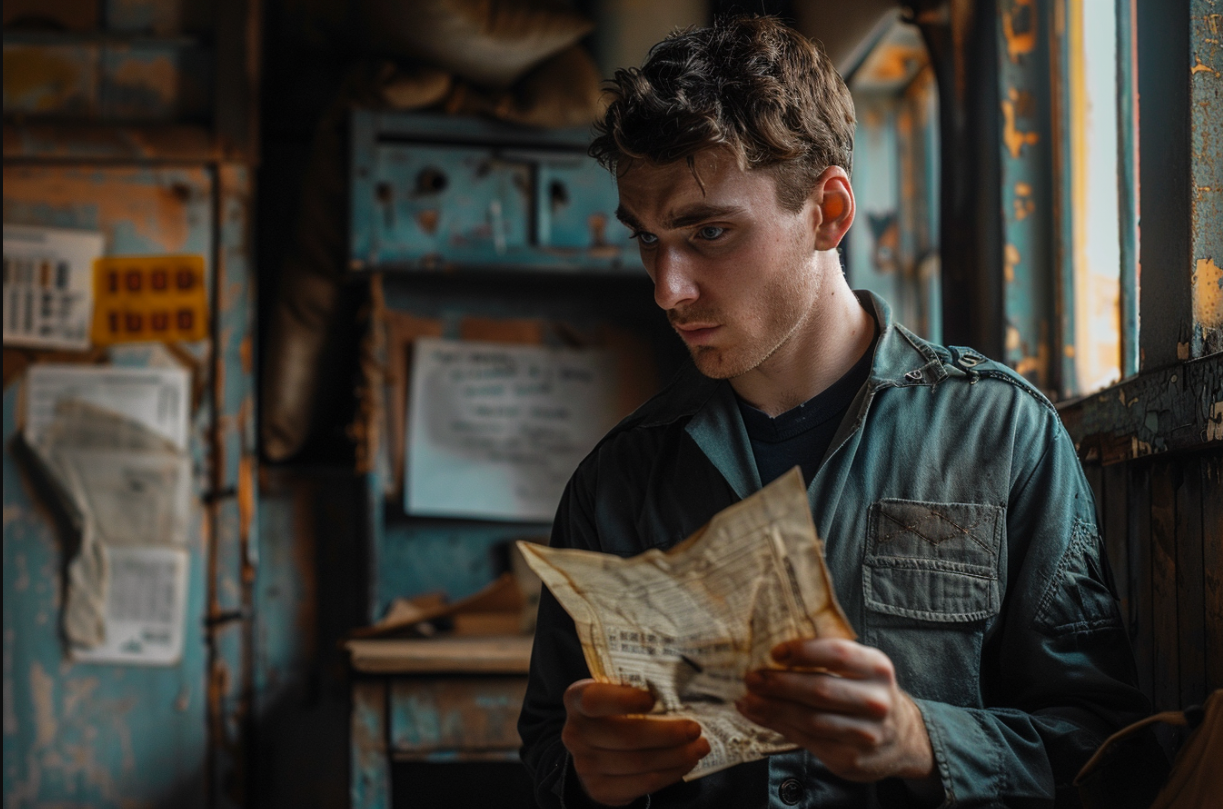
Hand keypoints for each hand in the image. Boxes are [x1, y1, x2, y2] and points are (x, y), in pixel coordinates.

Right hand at [562, 679, 710, 805]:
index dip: (623, 700)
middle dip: (667, 734)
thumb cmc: (613, 711)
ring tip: (699, 747)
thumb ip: (634, 688)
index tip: (653, 698)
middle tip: (695, 729)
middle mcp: (575, 733)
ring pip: (638, 763)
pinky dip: (670, 773)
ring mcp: (585, 765)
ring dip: (675, 756)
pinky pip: (642, 784)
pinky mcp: (600, 789)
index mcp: (577, 700)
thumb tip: (682, 688)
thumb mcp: (613, 692)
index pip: (595, 700)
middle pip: (626, 736)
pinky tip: (686, 763)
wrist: (592, 749)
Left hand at [735, 638, 934, 782]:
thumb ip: (827, 659)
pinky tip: (758, 715)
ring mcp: (865, 734)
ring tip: (747, 699)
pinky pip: (806, 740)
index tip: (774, 652)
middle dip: (780, 683)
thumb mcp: (862, 669)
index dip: (803, 651)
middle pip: (820, 689)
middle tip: (752, 677)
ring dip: (772, 708)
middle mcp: (875, 701)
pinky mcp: (850, 758)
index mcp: (877, 668)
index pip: (838, 654)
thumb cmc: (868, 694)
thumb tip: (773, 653)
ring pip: (809, 719)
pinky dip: (777, 726)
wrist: (902, 740)